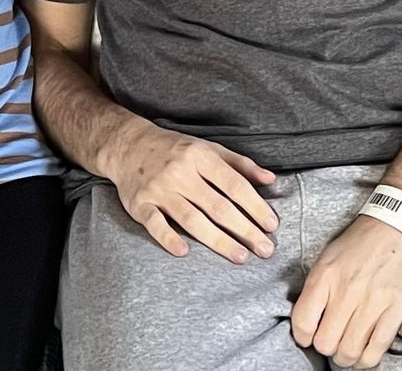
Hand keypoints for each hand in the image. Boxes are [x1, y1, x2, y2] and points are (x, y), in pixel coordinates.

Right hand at [102, 117, 277, 261]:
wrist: (129, 145)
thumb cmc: (176, 149)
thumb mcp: (208, 147)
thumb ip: (240, 164)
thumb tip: (271, 179)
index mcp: (199, 156)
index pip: (233, 184)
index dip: (255, 205)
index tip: (272, 225)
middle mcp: (180, 172)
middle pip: (217, 206)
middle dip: (244, 229)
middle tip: (265, 250)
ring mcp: (159, 189)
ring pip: (191, 219)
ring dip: (217, 240)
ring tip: (241, 257)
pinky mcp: (140, 204)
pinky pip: (154, 223)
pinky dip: (168, 237)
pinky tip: (184, 251)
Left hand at [290, 215, 401, 367]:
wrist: (398, 226)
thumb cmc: (360, 243)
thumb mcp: (328, 257)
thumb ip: (316, 287)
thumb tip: (307, 319)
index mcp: (325, 275)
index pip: (302, 322)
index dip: (303, 337)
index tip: (309, 337)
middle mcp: (345, 290)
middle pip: (326, 343)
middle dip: (326, 349)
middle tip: (332, 342)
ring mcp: (371, 302)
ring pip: (350, 351)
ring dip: (346, 358)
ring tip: (348, 350)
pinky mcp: (395, 310)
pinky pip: (376, 349)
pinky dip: (367, 359)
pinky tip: (365, 352)